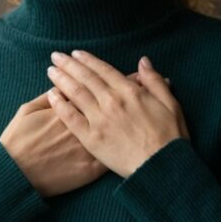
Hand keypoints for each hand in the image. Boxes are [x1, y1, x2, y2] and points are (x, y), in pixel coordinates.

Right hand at [0, 70, 154, 196]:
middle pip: (113, 101)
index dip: (113, 78)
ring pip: (119, 124)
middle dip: (130, 86)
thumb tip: (59, 86)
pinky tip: (142, 130)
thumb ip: (47, 96)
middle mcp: (85, 122)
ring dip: (136, 109)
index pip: (97, 85)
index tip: (128, 71)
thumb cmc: (19, 141)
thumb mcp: (28, 110)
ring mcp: (91, 145)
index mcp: (71, 105)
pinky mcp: (93, 166)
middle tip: (141, 77)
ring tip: (146, 98)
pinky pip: (117, 152)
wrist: (19, 175)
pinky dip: (131, 141)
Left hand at [46, 50, 189, 177]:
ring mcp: (99, 120)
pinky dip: (59, 105)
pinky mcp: (91, 139)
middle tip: (55, 56)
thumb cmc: (170, 138)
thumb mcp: (170, 104)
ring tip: (50, 70)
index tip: (76, 53)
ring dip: (62, 79)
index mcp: (130, 92)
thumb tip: (143, 61)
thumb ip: (154, 81)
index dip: (88, 60)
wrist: (162, 168)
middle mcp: (111, 101)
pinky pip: (70, 118)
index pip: (103, 70)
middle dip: (69, 64)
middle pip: (85, 78)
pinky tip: (51, 96)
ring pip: (75, 93)